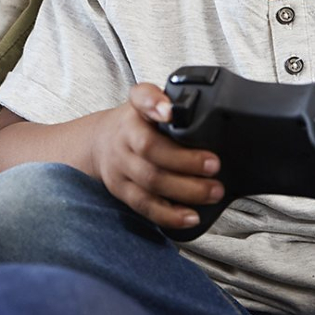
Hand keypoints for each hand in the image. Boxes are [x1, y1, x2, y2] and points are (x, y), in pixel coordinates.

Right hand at [89, 84, 222, 229]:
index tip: (169, 111)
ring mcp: (120, 164)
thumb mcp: (152, 104)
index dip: (153, 103)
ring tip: (212, 192)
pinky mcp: (121, 189)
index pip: (141, 98)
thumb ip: (178, 105)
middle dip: (186, 160)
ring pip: (150, 180)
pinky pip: (145, 205)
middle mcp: (125, 135)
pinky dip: (169, 214)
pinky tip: (190, 216)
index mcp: (136, 110)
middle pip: (150, 148)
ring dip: (185, 190)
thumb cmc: (138, 124)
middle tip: (214, 165)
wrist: (100, 142)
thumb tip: (214, 119)